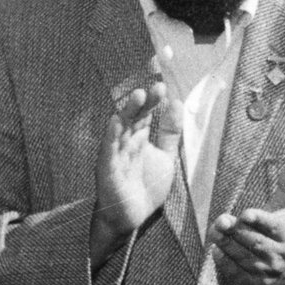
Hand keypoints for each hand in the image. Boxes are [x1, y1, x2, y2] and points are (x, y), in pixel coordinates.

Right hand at [94, 55, 181, 250]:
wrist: (130, 218)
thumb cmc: (144, 187)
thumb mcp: (165, 157)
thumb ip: (170, 132)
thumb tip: (177, 103)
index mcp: (140, 135)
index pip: (148, 107)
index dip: (155, 88)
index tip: (161, 66)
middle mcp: (127, 140)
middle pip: (136, 113)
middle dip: (146, 97)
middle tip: (158, 83)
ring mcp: (116, 153)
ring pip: (122, 127)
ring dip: (130, 111)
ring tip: (140, 95)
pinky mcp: (107, 168)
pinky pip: (109, 150)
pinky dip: (112, 136)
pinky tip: (116, 122)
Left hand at [212, 161, 284, 284]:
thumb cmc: (284, 233)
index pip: (272, 226)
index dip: (258, 220)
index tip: (244, 214)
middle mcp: (279, 254)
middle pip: (255, 242)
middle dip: (235, 232)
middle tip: (220, 221)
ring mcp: (268, 271)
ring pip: (245, 258)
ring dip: (227, 246)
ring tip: (215, 234)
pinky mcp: (258, 284)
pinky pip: (239, 275)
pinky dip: (226, 264)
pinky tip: (217, 252)